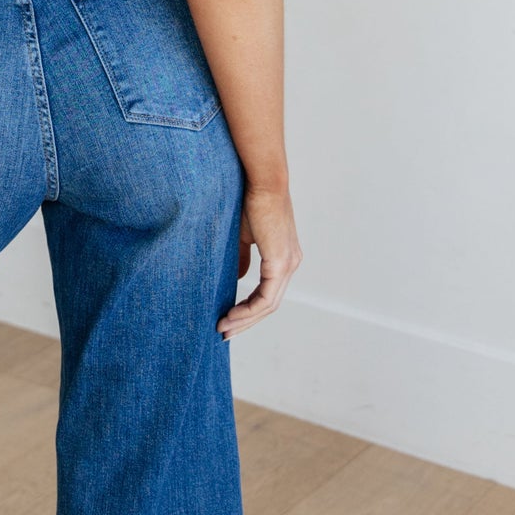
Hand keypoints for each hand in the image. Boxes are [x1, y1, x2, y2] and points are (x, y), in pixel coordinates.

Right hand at [217, 184, 301, 336]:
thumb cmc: (249, 200)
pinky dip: (247, 310)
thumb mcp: (244, 235)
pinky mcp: (280, 264)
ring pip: (268, 305)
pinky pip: (266, 298)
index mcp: (284, 256)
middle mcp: (291, 263)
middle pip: (269, 304)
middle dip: (246, 321)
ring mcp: (288, 264)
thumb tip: (236, 278)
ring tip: (223, 328)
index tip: (227, 318)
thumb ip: (242, 258)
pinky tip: (230, 316)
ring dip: (244, 320)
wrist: (260, 181)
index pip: (268, 292)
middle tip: (224, 333)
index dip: (248, 309)